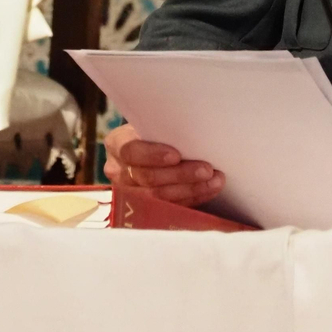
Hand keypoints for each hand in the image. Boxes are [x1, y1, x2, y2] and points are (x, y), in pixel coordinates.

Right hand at [104, 123, 224, 207]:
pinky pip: (168, 207)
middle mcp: (118, 170)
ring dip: (191, 189)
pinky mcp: (143, 208)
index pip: (131, 151)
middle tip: (206, 170)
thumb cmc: (154, 131)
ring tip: (214, 181)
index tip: (176, 155)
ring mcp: (129, 192)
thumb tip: (193, 130)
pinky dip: (192, 198)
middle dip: (180, 175)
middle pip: (148, 177)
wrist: (148, 146)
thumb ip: (163, 129)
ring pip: (159, 196)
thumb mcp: (153, 124)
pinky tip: (208, 190)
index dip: (153, 155)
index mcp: (116, 144)